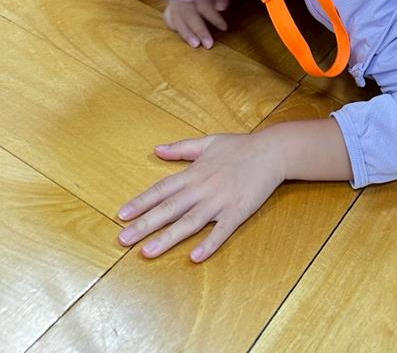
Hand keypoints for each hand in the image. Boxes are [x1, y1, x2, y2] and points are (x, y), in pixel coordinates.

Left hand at [117, 132, 283, 261]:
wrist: (272, 151)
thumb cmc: (239, 146)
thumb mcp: (208, 142)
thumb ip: (181, 148)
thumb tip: (156, 150)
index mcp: (194, 173)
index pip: (162, 189)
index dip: (141, 202)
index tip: (121, 215)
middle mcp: (202, 188)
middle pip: (169, 209)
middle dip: (145, 225)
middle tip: (123, 240)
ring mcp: (219, 201)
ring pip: (189, 222)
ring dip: (168, 238)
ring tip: (147, 252)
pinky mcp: (237, 211)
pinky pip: (222, 230)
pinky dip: (209, 243)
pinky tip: (195, 257)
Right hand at [163, 0, 229, 47]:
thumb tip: (221, 8)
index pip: (203, 4)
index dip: (214, 18)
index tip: (224, 28)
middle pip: (188, 13)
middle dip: (198, 30)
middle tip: (208, 45)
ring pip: (176, 15)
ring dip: (185, 32)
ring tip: (194, 44)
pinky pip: (169, 13)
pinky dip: (173, 23)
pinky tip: (178, 31)